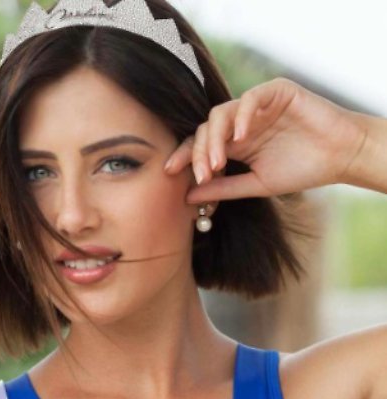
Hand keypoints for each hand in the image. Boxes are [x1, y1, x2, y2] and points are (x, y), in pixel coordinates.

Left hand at [164, 77, 368, 202]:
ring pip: (221, 114)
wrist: (339, 157)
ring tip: (216, 163)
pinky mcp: (275, 91)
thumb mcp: (255, 184)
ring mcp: (256, 106)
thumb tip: (188, 196)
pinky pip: (249, 98)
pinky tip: (239, 138)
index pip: (200, 145)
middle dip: (197, 152)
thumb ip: (223, 187)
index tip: (168, 173)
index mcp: (234, 144)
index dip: (184, 157)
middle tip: (199, 174)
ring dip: (214, 139)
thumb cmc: (301, 170)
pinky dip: (241, 116)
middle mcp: (240, 123)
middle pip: (205, 130)